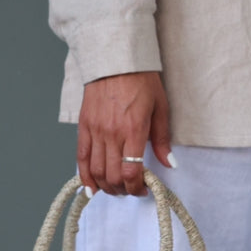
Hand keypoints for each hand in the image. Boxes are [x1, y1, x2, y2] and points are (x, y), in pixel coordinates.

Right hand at [77, 72, 172, 195]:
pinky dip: (85, 176)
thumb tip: (169, 163)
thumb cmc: (141, 81)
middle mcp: (112, 133)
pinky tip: (91, 187)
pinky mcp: (84, 126)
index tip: (143, 189)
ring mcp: (95, 131)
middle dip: (123, 190)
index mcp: (134, 130)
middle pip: (113, 176)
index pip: (131, 172)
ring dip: (106, 186)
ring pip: (96, 170)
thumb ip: (162, 140)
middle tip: (130, 190)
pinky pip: (81, 157)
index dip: (137, 187)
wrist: (116, 60)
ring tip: (115, 188)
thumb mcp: (160, 108)